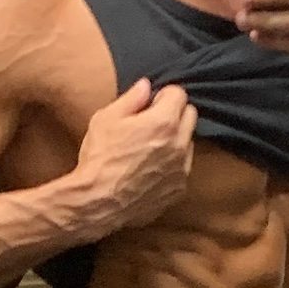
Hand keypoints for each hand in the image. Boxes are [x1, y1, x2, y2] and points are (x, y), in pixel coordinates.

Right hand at [77, 78, 196, 228]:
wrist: (97, 203)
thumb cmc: (99, 158)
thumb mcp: (106, 119)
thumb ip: (131, 99)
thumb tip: (146, 85)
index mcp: (164, 122)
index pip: (178, 94)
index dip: (162, 95)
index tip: (150, 102)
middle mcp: (180, 144)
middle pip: (190, 115)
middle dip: (174, 113)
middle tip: (152, 122)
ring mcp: (182, 168)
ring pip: (188, 143)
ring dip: (175, 140)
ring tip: (150, 148)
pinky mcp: (179, 189)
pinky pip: (182, 168)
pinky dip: (172, 164)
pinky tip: (150, 170)